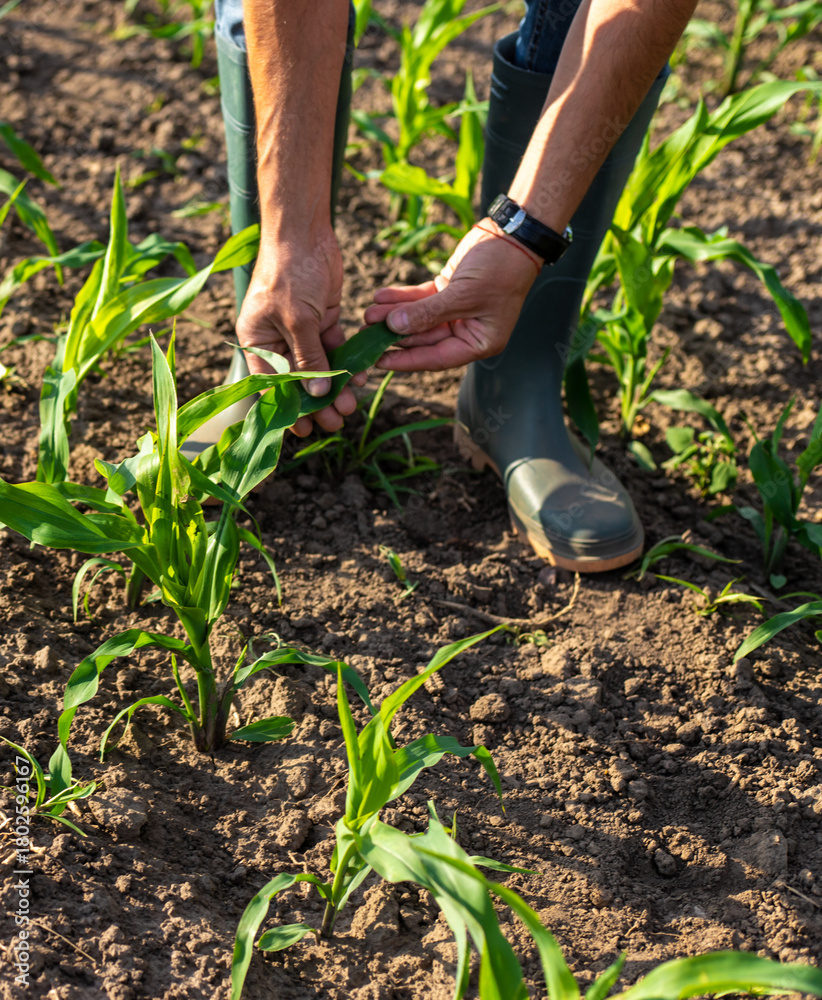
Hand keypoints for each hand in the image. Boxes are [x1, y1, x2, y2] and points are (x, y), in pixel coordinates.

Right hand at [236, 227, 365, 436]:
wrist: (305, 231)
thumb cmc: (290, 272)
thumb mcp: (298, 319)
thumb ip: (309, 357)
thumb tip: (318, 393)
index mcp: (257, 342)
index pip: (272, 386)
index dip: (290, 409)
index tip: (308, 430)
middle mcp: (277, 340)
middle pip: (299, 382)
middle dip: (318, 402)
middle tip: (338, 421)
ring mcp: (302, 332)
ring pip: (320, 368)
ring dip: (336, 386)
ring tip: (353, 404)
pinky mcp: (323, 322)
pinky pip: (335, 350)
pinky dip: (348, 363)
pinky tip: (362, 376)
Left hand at [362, 221, 541, 371]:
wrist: (514, 234)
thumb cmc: (500, 269)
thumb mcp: (464, 294)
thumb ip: (428, 313)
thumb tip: (395, 327)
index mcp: (479, 342)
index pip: (436, 358)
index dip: (407, 360)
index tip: (379, 361)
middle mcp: (466, 331)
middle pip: (424, 339)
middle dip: (394, 334)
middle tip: (365, 333)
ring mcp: (456, 311)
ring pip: (419, 319)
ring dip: (393, 316)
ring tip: (368, 313)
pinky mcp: (448, 291)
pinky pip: (421, 300)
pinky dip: (402, 299)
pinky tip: (380, 296)